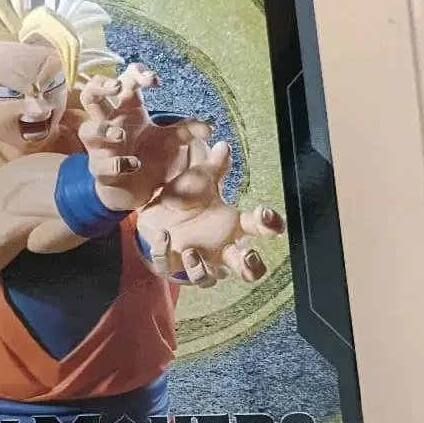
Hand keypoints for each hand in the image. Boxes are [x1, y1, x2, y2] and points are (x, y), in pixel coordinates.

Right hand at [78, 63, 210, 210]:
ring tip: (121, 136)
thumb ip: (189, 131)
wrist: (139, 191)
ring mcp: (101, 147)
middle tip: (118, 88)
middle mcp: (110, 124)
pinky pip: (100, 165)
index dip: (138, 73)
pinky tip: (134, 164)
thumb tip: (209, 128)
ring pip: (86, 130)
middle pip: (90, 94)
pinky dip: (117, 164)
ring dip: (101, 130)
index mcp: (128, 111)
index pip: (126, 80)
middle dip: (100, 85)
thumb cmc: (151, 159)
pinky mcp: (100, 170)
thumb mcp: (173, 143)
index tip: (156, 83)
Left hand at [137, 139, 285, 286]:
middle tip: (247, 259)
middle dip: (251, 267)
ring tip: (192, 252)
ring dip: (201, 269)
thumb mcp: (199, 179)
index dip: (269, 224)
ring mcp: (195, 259)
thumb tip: (223, 144)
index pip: (259, 227)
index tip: (265, 214)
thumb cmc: (185, 198)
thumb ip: (213, 166)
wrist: (154, 213)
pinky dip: (165, 254)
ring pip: (207, 279)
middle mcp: (218, 247)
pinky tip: (163, 236)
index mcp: (231, 224)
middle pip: (246, 266)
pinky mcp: (171, 265)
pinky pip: (169, 268)